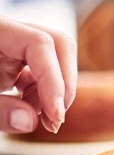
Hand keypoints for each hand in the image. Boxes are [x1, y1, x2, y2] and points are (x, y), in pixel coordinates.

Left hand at [0, 16, 75, 133]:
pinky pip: (42, 72)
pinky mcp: (13, 61)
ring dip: (55, 91)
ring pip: (56, 59)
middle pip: (58, 45)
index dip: (54, 79)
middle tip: (56, 117)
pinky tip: (35, 112)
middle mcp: (8, 33)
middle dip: (64, 83)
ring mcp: (12, 46)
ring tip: (41, 119)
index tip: (55, 114)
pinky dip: (44, 94)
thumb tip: (29, 121)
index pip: (40, 43)